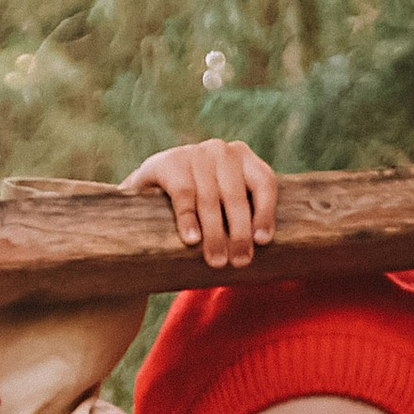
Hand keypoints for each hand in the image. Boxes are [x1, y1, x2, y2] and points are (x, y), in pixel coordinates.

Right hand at [128, 138, 276, 270]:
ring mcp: (195, 153)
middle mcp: (221, 151)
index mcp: (243, 158)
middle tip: (239, 261)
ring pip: (210, 199)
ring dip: (215, 234)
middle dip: (239, 233)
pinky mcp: (170, 162)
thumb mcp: (223, 202)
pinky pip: (183, 194)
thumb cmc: (197, 203)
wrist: (148, 188)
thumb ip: (242, 215)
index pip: (264, 182)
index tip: (262, 241)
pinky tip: (192, 240)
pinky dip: (189, 219)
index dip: (265, 212)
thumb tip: (261, 248)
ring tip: (216, 260)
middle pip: (236, 196)